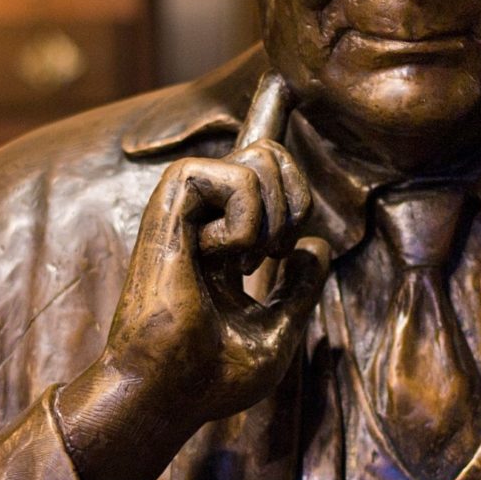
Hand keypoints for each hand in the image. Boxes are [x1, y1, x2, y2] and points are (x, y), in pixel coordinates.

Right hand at [59, 74, 332, 479]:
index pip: (250, 172)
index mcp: (220, 242)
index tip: (280, 85)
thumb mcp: (274, 333)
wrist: (167, 395)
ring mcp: (184, 209)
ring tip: (246, 263)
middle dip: (295, 197)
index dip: (267, 124)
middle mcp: (202, 218)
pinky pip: (231, 173)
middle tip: (272, 255)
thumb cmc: (209, 379)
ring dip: (274, 214)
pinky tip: (222, 258)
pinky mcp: (169, 206)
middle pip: (270, 155)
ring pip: (257, 157)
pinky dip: (247, 218)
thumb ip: (297, 290)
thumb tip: (313, 246)